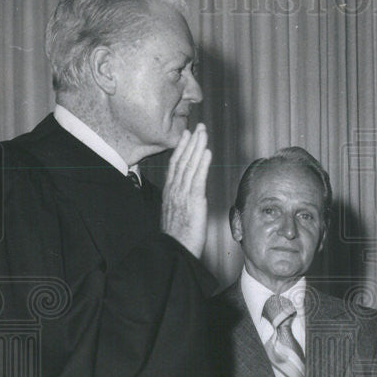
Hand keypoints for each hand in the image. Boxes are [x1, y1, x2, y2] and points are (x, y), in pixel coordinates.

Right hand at [161, 124, 210, 257]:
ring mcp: (183, 194)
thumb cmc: (177, 237)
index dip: (181, 148)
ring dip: (197, 147)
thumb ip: (179, 201)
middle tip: (198, 126)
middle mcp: (174, 190)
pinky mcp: (193, 201)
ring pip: (190, 165)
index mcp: (170, 192)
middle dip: (191, 142)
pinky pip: (198, 179)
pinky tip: (207, 152)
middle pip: (182, 160)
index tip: (187, 135)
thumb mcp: (175, 214)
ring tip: (203, 133)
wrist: (174, 250)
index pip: (175, 165)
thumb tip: (186, 196)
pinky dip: (202, 164)